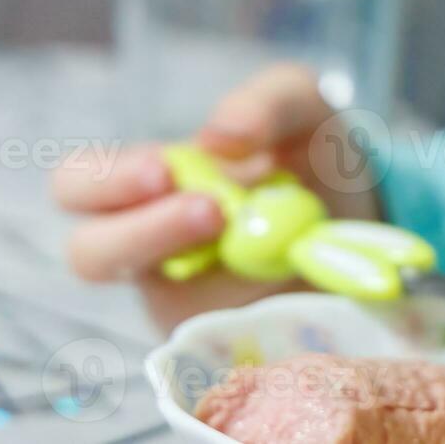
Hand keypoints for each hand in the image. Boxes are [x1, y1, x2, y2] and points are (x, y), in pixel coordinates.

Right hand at [53, 62, 379, 331]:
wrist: (365, 225)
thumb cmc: (311, 158)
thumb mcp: (303, 109)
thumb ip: (266, 102)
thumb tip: (219, 139)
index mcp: (149, 182)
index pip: (79, 185)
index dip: (105, 180)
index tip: (164, 170)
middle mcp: (150, 245)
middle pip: (90, 254)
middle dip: (141, 232)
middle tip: (209, 211)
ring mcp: (182, 301)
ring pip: (149, 304)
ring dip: (205, 280)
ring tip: (255, 247)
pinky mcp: (219, 342)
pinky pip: (211, 343)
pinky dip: (253, 311)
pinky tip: (289, 286)